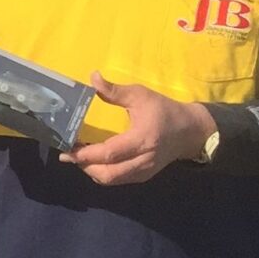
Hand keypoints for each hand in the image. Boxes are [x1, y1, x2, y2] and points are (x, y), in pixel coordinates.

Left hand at [63, 76, 215, 185]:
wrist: (191, 131)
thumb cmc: (165, 111)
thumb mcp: (141, 95)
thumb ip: (115, 91)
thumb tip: (93, 77)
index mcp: (142, 139)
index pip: (109, 153)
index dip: (85, 154)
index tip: (67, 149)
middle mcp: (143, 160)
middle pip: (107, 173)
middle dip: (84, 166)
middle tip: (68, 154)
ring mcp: (144, 171)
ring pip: (111, 180)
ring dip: (91, 171)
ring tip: (78, 157)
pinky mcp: (144, 176)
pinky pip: (119, 179)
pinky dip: (103, 173)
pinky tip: (94, 162)